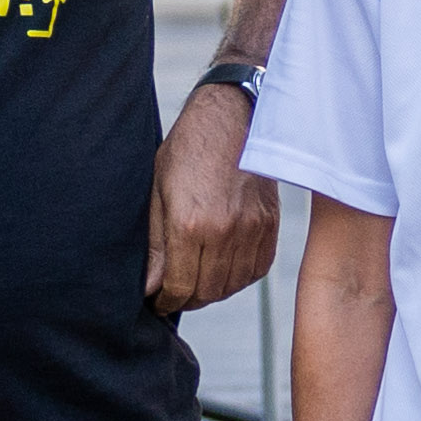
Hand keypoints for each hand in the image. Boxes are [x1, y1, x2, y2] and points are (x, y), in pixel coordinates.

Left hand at [144, 86, 279, 315]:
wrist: (233, 119)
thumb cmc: (189, 150)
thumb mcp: (159, 193)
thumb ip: (155, 244)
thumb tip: (149, 286)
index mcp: (189, 224)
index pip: (179, 286)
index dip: (166, 301)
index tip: (158, 301)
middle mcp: (224, 232)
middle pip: (207, 292)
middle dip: (187, 300)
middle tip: (175, 294)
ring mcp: (252, 229)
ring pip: (232, 285)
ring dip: (213, 292)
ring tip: (198, 283)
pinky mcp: (270, 225)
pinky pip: (257, 269)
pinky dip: (239, 278)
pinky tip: (225, 270)